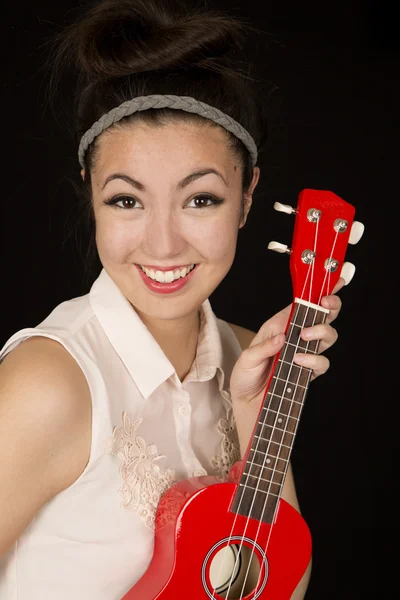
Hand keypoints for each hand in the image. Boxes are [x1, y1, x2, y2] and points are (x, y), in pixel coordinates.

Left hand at [230, 279, 343, 456]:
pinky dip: (313, 359)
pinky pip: (321, 362)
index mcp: (279, 326)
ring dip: (321, 331)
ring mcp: (304, 354)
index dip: (315, 291)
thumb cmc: (245, 378)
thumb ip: (264, 347)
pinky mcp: (308, 372)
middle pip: (321, 316)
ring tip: (305, 335)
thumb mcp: (247, 360)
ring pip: (327, 336)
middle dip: (329, 305)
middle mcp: (294, 337)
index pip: (301, 304)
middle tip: (325, 303)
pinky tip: (299, 360)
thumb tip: (283, 336)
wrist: (247, 406)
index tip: (329, 281)